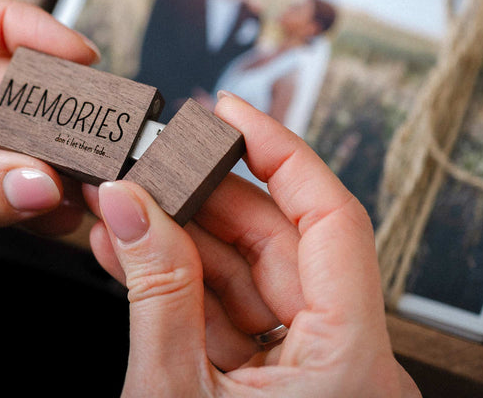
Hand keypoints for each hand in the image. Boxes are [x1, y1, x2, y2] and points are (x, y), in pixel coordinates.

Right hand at [87, 92, 419, 396]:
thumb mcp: (171, 396)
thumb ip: (156, 294)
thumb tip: (131, 206)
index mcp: (352, 362)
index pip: (334, 219)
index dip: (283, 153)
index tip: (236, 112)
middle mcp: (347, 361)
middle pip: (284, 243)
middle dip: (209, 199)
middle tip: (155, 163)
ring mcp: (315, 375)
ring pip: (253, 280)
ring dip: (186, 243)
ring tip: (131, 206)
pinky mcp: (281, 389)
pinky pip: (236, 319)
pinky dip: (187, 289)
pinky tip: (138, 255)